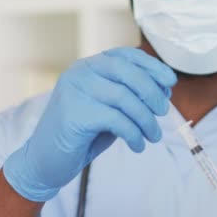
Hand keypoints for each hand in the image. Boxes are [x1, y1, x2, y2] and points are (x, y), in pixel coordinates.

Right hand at [3, 47, 176, 201]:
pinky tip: (138, 145)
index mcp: (88, 66)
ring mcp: (75, 90)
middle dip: (151, 91)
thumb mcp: (110, 109)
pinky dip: (134, 134)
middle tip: (163, 111)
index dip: (151, 66)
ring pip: (125, 98)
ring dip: (146, 119)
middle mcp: (79, 72)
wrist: (45, 161)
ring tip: (153, 135)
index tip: (170, 81)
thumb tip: (165, 88)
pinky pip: (116, 120)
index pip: (125, 55)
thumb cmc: (82, 134)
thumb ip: (131, 96)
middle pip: (127, 72)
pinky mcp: (74, 113)